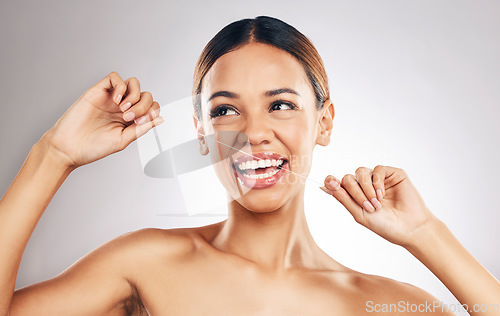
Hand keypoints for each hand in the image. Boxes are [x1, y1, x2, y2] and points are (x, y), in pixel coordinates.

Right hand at [41, 72, 163, 167]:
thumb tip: (161, 119)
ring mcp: (111, 98)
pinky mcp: (98, 91)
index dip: (151, 112)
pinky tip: (116, 100)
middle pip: (145, 95)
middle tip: (129, 118)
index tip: (139, 123)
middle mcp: (123, 107)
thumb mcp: (123, 140)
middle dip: (142, 106)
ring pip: (133, 83)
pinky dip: (120, 86)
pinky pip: (114, 78)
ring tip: (123, 109)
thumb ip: (142, 128)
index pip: (151, 107)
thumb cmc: (93, 147)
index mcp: (131, 120)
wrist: (69, 147)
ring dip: (134, 95)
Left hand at [321, 165, 437, 247]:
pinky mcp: (392, 174)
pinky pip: (377, 169)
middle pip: (348, 177)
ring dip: (366, 188)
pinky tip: (382, 194)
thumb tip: (324, 185)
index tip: (330, 182)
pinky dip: (377, 182)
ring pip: (361, 172)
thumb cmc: (385, 225)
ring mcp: (379, 179)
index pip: (339, 183)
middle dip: (355, 192)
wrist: (410, 228)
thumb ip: (343, 198)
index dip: (332, 181)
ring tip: (376, 203)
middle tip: (368, 207)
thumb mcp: (359, 213)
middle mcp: (365, 186)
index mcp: (355, 196)